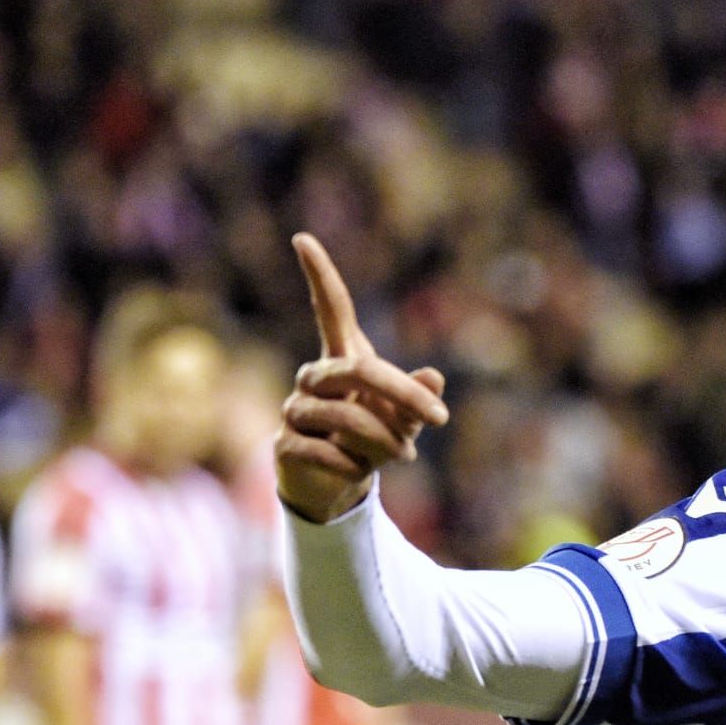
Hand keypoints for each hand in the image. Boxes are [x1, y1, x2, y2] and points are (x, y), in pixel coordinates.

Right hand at [278, 232, 448, 523]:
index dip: (319, 276)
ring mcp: (295, 410)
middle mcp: (315, 378)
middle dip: (404, 394)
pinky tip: (361, 470)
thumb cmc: (372, 439)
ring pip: (346, 415)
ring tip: (404, 455)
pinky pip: (325, 450)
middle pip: (358, 369)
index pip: (330, 309)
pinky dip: (354, 464)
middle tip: (441, 419)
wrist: (335, 486)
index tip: (302, 238)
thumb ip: (418, 399)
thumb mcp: (404, 420)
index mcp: (343, 360)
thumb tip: (433, 376)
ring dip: (385, 440)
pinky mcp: (284, 445)